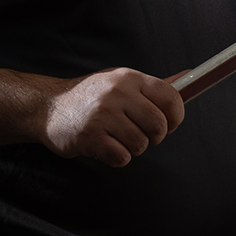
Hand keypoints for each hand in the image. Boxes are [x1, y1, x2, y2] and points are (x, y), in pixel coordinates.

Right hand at [42, 68, 184, 167]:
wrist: (48, 108)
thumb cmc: (91, 97)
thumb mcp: (121, 82)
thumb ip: (154, 85)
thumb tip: (188, 78)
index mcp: (129, 78)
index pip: (170, 96)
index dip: (177, 116)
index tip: (171, 124)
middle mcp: (117, 93)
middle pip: (159, 125)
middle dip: (155, 137)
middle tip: (141, 134)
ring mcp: (103, 114)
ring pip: (141, 144)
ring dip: (134, 148)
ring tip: (118, 138)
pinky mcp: (90, 136)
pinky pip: (122, 157)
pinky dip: (118, 157)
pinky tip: (106, 147)